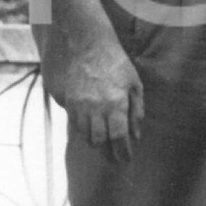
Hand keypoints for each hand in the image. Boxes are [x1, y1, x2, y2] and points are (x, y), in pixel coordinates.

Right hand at [38, 28, 143, 161]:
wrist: (86, 45)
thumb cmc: (115, 63)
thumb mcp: (134, 84)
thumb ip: (136, 110)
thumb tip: (136, 135)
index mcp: (116, 103)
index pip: (119, 137)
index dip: (123, 152)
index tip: (126, 159)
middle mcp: (96, 108)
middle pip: (100, 141)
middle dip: (108, 153)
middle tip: (115, 158)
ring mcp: (80, 105)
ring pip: (86, 135)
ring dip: (96, 143)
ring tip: (105, 145)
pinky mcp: (69, 102)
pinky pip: (76, 125)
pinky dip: (85, 131)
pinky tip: (93, 129)